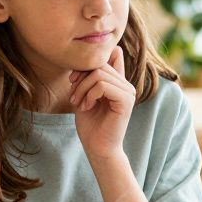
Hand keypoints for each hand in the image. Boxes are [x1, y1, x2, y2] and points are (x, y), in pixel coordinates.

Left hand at [70, 45, 134, 162]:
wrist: (97, 148)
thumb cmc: (90, 124)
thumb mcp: (85, 94)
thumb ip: (88, 76)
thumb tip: (86, 58)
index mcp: (118, 82)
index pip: (111, 53)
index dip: (88, 62)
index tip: (74, 80)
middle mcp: (125, 84)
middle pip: (99, 64)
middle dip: (80, 78)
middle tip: (73, 97)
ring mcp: (128, 92)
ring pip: (99, 74)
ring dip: (82, 88)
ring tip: (78, 103)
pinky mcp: (126, 101)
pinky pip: (103, 85)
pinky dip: (90, 94)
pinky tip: (87, 106)